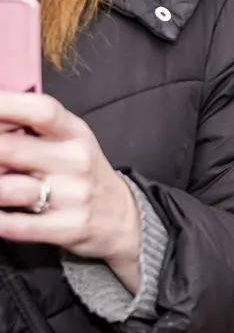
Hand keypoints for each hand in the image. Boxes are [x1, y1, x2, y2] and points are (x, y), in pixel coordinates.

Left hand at [0, 92, 141, 290]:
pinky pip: (18, 226)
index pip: (40, 110)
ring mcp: (73, 195)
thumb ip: (28, 125)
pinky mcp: (68, 227)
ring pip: (8, 189)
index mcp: (73, 133)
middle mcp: (76, 161)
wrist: (122, 215)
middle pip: (9, 148)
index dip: (4, 105)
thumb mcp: (67, 139)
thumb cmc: (82, 172)